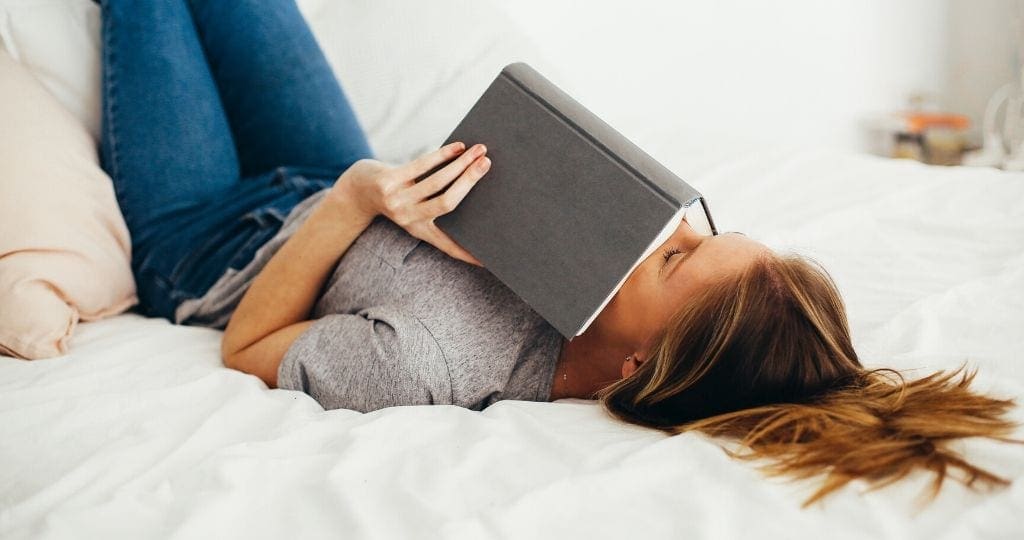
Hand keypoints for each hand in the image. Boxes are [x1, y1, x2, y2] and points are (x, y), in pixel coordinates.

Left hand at [327, 142, 489, 266]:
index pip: (448, 246)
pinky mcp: (388, 181)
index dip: (468, 254)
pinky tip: (457, 147)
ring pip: (436, 182)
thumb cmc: (396, 197)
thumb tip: (471, 182)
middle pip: (447, 203)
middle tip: (487, 164)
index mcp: (420, 230)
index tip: (487, 261)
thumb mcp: (415, 209)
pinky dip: (442, 155)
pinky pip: (421, 166)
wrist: (356, 191)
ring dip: (460, 164)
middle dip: (470, 181)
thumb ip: (437, 204)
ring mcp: (397, 201)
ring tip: (479, 151)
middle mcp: (409, 219)